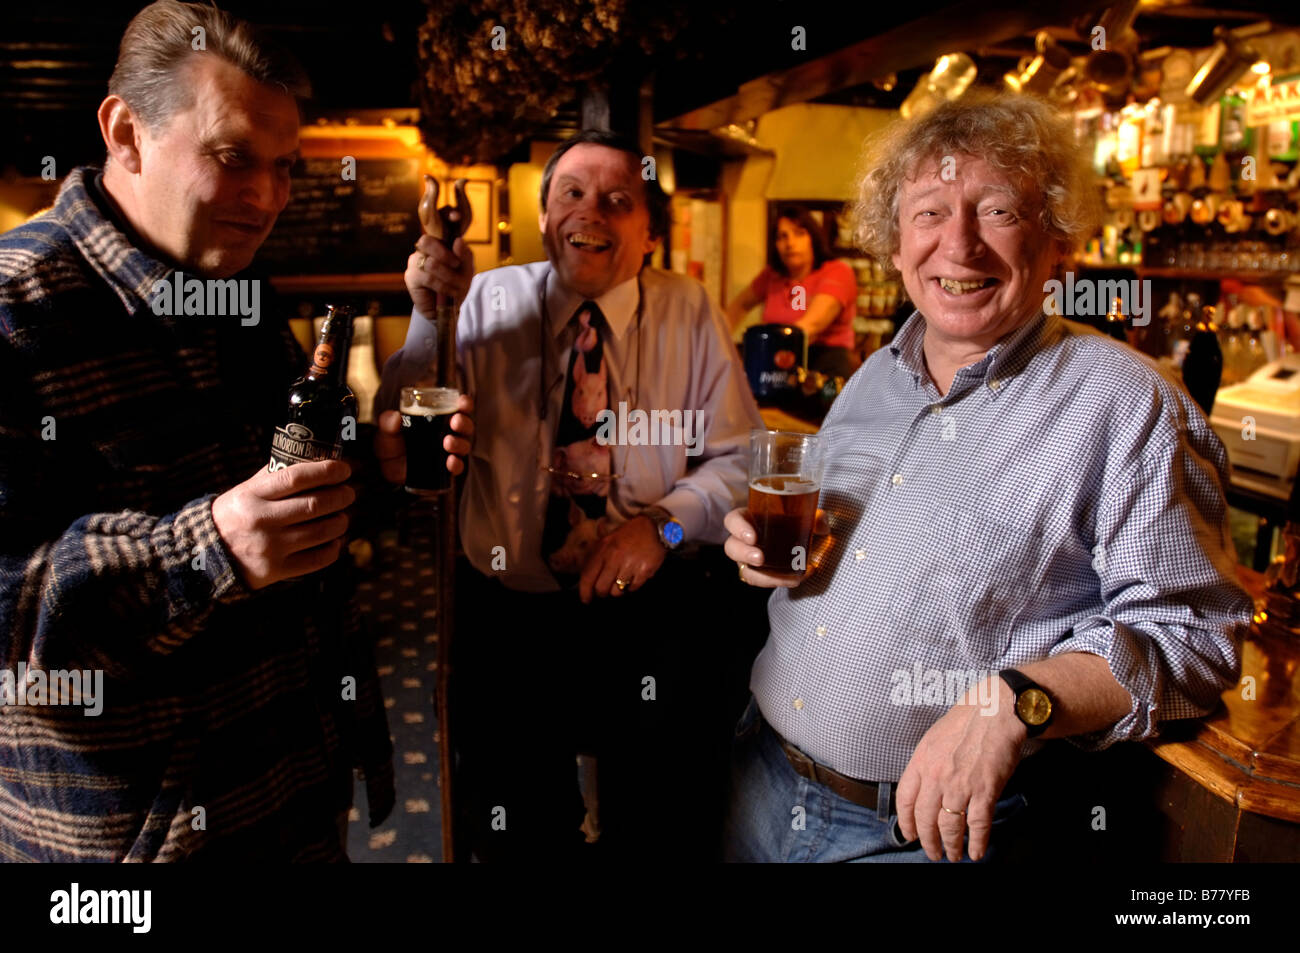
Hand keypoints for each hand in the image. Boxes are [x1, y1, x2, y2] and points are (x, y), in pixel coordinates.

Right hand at [212, 460, 355, 589]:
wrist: (205, 553)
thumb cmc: (235, 515)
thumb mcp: (247, 490)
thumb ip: (277, 477)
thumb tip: (317, 461)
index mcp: (253, 494)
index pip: (296, 478)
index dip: (326, 471)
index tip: (344, 469)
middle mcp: (261, 520)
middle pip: (315, 505)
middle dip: (341, 496)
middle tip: (348, 493)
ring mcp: (270, 547)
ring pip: (321, 532)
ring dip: (340, 522)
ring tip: (342, 516)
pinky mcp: (276, 570)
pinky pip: (317, 560)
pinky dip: (333, 548)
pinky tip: (335, 540)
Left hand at [374, 396, 474, 485]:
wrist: (386, 468)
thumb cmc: (392, 442)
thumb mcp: (387, 430)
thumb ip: (388, 422)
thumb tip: (395, 416)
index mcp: (438, 418)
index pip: (457, 408)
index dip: (465, 404)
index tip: (462, 402)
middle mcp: (448, 433)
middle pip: (465, 426)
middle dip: (464, 423)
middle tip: (455, 421)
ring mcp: (448, 452)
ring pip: (464, 445)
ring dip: (459, 443)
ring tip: (448, 442)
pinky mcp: (445, 469)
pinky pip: (458, 467)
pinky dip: (457, 464)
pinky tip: (450, 462)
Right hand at [405, 234, 473, 316]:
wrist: (447, 308)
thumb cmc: (456, 285)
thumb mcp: (466, 269)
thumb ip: (465, 254)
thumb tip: (458, 241)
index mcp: (435, 245)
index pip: (434, 234)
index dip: (447, 247)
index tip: (458, 262)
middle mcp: (422, 251)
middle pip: (426, 242)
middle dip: (445, 256)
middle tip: (456, 267)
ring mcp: (414, 263)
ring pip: (431, 263)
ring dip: (448, 276)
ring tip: (456, 287)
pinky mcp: (411, 277)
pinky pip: (429, 278)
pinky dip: (443, 286)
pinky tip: (448, 292)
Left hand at [578, 515, 665, 603]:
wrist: (654, 528)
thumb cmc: (629, 535)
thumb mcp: (608, 540)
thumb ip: (597, 556)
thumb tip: (587, 578)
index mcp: (603, 550)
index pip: (587, 576)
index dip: (584, 591)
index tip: (586, 599)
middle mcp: (615, 558)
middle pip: (601, 588)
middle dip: (602, 592)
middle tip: (606, 590)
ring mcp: (630, 565)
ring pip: (617, 591)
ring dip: (618, 589)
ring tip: (622, 579)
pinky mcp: (644, 571)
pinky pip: (633, 588)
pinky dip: (632, 586)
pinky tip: (634, 576)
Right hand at [723, 506, 829, 587]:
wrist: (805, 542)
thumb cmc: (797, 523)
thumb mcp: (807, 516)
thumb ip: (816, 517)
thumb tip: (822, 524)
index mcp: (749, 519)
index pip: (733, 521)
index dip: (738, 528)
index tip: (752, 537)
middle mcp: (745, 540)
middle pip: (732, 547)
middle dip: (744, 554)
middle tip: (761, 558)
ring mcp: (750, 559)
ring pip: (745, 570)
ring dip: (762, 576)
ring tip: (787, 578)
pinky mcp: (761, 574)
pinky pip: (762, 581)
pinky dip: (778, 581)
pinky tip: (796, 579)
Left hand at [894, 676, 1024, 861]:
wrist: (994, 711)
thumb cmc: (965, 722)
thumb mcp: (933, 740)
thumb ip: (925, 765)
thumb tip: (922, 788)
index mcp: (920, 762)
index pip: (905, 799)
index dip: (906, 822)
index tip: (910, 835)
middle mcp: (936, 776)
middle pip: (925, 818)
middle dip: (928, 841)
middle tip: (933, 853)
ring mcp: (960, 785)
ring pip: (949, 826)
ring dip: (951, 846)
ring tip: (953, 855)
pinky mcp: (984, 790)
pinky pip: (977, 824)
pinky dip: (977, 842)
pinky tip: (976, 852)